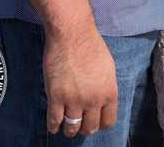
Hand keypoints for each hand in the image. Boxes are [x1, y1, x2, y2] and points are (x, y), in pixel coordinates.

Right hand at [44, 23, 117, 137]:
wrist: (72, 33)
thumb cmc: (90, 45)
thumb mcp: (107, 68)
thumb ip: (105, 88)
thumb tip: (103, 103)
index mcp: (109, 92)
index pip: (108, 122)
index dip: (100, 124)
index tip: (94, 121)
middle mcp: (93, 99)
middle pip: (90, 128)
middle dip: (84, 128)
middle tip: (79, 123)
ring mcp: (74, 99)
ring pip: (72, 128)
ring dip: (69, 129)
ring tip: (66, 124)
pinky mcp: (56, 96)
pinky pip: (54, 121)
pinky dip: (53, 126)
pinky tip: (54, 124)